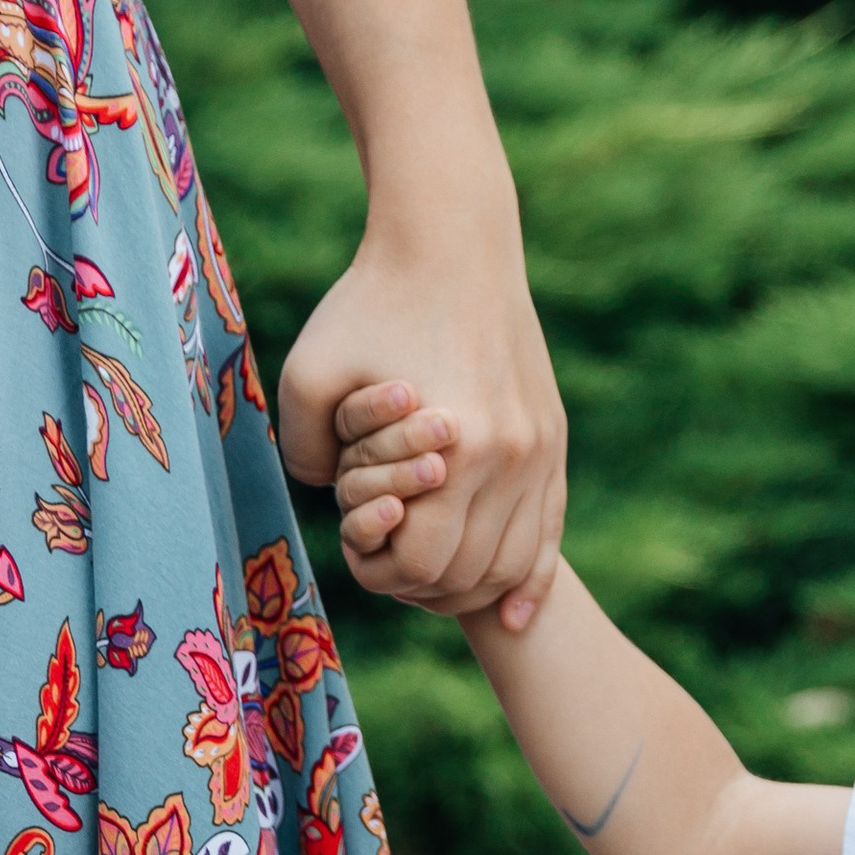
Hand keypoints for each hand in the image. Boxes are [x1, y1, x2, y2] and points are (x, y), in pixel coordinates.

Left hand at [281, 211, 564, 630]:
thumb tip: (327, 502)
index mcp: (457, 447)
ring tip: (435, 581)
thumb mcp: (307, 374)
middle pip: (471, 575)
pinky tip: (517, 610)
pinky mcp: (552, 438)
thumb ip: (303, 454)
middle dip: (422, 585)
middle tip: (387, 560)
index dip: (378, 571)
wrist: (453, 243)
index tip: (356, 543)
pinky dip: (533, 578)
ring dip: (474, 588)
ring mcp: (540, 449)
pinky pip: (551, 531)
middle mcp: (512, 457)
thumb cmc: (371, 303)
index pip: (421, 563)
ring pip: (518, 563)